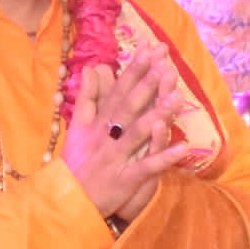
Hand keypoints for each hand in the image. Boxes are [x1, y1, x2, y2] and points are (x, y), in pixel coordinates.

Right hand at [61, 45, 187, 219]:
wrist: (66, 200)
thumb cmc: (76, 162)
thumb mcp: (76, 127)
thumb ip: (87, 98)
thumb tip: (92, 68)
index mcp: (97, 122)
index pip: (118, 91)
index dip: (134, 70)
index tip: (150, 48)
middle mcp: (106, 136)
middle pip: (129, 106)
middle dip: (147, 84)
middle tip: (166, 62)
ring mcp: (115, 157)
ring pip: (137, 133)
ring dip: (157, 116)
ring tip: (177, 98)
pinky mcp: (124, 179)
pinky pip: (145, 167)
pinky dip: (163, 159)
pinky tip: (183, 148)